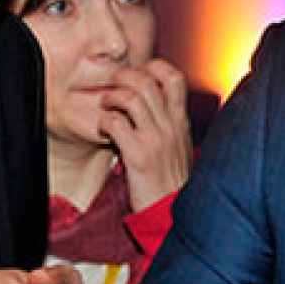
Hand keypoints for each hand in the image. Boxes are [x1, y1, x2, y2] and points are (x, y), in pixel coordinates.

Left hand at [98, 58, 190, 211]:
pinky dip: (104, 121)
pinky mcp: (139, 155)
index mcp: (181, 123)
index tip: (138, 75)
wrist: (173, 216)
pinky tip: (103, 130)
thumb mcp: (179, 150)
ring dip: (112, 97)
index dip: (153, 68)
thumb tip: (151, 111)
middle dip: (124, 76)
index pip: (174, 78)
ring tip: (106, 106)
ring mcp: (156, 140)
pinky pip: (116, 123)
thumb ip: (169, 128)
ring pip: (131, 97)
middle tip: (113, 85)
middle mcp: (171, 126)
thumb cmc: (173, 186)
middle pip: (147, 81)